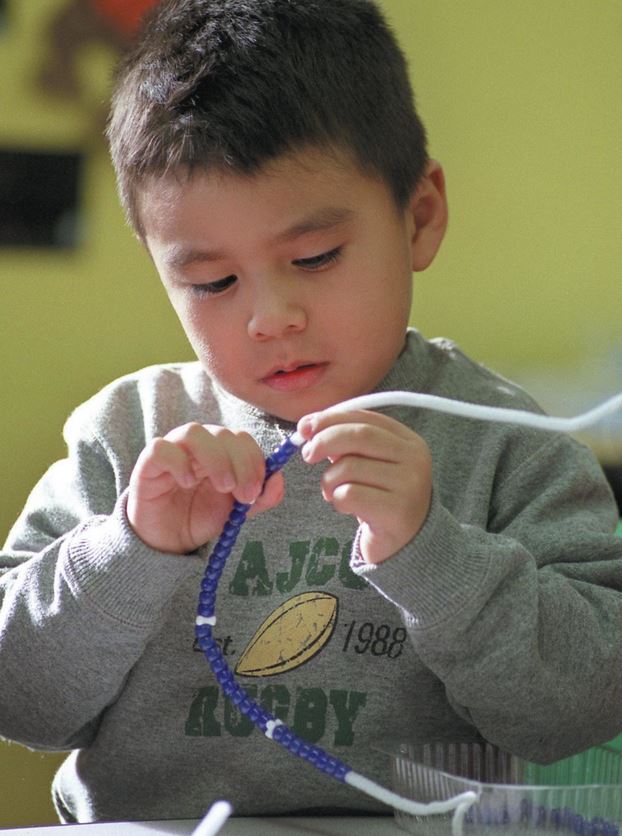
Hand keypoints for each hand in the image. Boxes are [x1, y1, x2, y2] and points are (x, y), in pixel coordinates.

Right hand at [127, 424, 283, 553]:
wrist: (167, 540)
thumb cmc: (201, 517)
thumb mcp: (237, 510)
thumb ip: (261, 496)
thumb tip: (278, 479)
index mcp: (221, 450)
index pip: (242, 439)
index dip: (255, 460)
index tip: (258, 490)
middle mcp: (199, 444)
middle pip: (223, 434)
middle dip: (241, 464)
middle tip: (245, 495)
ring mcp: (173, 449)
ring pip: (194, 432)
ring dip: (215, 459)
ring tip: (223, 487)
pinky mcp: (148, 463)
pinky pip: (161, 448)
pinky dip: (178, 462)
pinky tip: (187, 482)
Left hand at [297, 410, 431, 563]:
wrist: (407, 543)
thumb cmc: (381, 497)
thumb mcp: (370, 463)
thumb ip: (346, 442)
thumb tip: (309, 426)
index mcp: (408, 440)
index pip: (365, 417)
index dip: (330, 418)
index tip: (304, 426)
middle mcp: (414, 458)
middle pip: (358, 435)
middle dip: (324, 440)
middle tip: (307, 454)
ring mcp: (409, 484)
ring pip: (349, 467)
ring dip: (329, 480)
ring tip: (333, 492)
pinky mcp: (397, 511)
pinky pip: (349, 495)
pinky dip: (337, 500)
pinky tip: (345, 506)